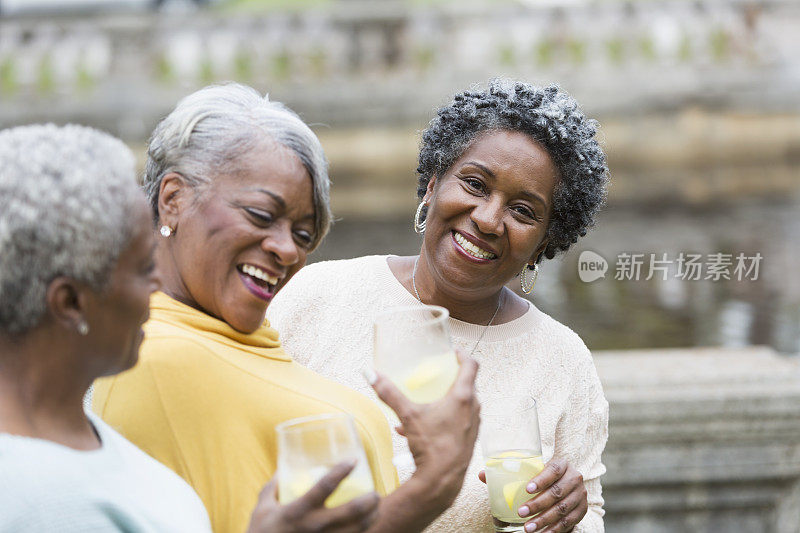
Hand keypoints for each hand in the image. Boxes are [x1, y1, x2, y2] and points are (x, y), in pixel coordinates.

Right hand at [246, 460, 379, 532]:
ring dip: (371, 518)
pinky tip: (365, 527)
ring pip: (356, 530)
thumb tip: (283, 467)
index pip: (324, 487)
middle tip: (375, 492)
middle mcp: (314, 527)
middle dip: (369, 500)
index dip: (341, 471)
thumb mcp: (262, 507)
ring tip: (376, 508)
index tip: (354, 460)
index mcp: (298, 510)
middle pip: (351, 511)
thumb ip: (273, 486)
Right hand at [369, 350, 479, 505]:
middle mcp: (473, 408)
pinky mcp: (469, 439)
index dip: (463, 354)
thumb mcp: (408, 415)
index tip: (454, 351)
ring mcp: (473, 425)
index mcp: (463, 396)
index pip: (471, 365)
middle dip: (450, 379)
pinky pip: (456, 421)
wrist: (441, 481)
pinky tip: (416, 430)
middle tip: (437, 375)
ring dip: (443, 401)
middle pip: (466, 384)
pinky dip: (441, 419)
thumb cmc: (431, 445)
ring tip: (421, 406)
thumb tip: (370, 374)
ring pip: (460, 405)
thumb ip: (389, 393)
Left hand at [514, 458, 587, 531]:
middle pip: (556, 492)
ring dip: (544, 520)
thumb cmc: (546, 476)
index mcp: (563, 464)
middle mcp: (575, 478)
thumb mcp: (537, 470)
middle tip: (521, 512)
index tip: (527, 489)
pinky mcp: (582, 510)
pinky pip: (568, 522)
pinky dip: (554, 529)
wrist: (568, 484)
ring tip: (528, 528)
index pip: (553, 470)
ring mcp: (580, 495)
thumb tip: (488, 477)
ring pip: (562, 509)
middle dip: (537, 504)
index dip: (541, 480)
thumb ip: (519, 473)